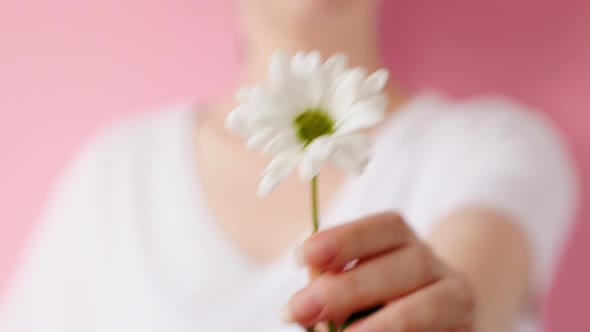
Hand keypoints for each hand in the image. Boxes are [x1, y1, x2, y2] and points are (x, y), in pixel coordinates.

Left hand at [284, 212, 475, 331]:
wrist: (434, 319)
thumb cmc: (371, 301)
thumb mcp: (346, 286)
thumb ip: (330, 286)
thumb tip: (304, 303)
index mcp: (402, 241)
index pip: (386, 227)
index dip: (346, 239)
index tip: (303, 257)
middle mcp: (435, 265)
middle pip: (410, 264)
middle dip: (351, 287)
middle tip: (301, 308)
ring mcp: (458, 300)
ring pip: (434, 303)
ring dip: (385, 324)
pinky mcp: (467, 331)